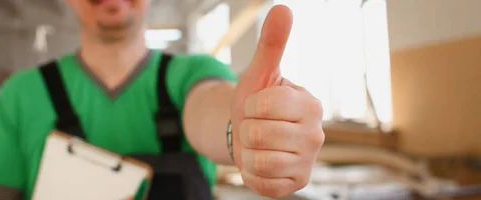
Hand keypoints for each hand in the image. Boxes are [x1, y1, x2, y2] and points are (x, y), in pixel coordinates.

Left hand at [230, 5, 324, 197]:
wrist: (250, 135)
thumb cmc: (257, 102)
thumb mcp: (261, 73)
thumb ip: (271, 44)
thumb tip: (283, 9)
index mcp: (311, 105)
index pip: (265, 104)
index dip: (251, 105)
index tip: (258, 106)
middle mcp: (316, 135)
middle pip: (258, 133)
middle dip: (246, 129)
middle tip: (257, 127)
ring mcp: (307, 162)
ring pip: (258, 159)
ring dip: (247, 152)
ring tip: (257, 145)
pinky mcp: (295, 184)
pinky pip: (261, 182)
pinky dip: (251, 173)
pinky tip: (260, 162)